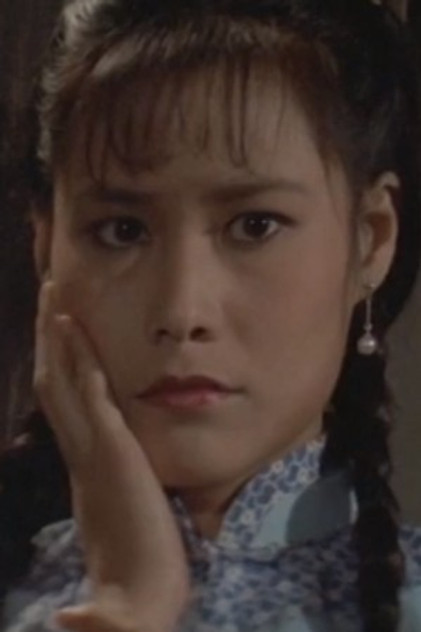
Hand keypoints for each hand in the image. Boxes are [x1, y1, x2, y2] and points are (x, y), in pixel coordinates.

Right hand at [34, 281, 190, 631]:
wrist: (138, 602)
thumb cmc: (139, 566)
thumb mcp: (125, 516)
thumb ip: (114, 487)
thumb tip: (109, 467)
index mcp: (84, 463)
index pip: (65, 402)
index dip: (59, 362)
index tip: (60, 326)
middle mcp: (80, 451)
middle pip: (55, 381)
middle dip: (50, 335)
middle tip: (49, 292)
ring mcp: (93, 450)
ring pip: (64, 382)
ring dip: (59, 336)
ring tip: (54, 294)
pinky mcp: (111, 453)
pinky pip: (91, 396)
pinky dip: (80, 361)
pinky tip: (76, 328)